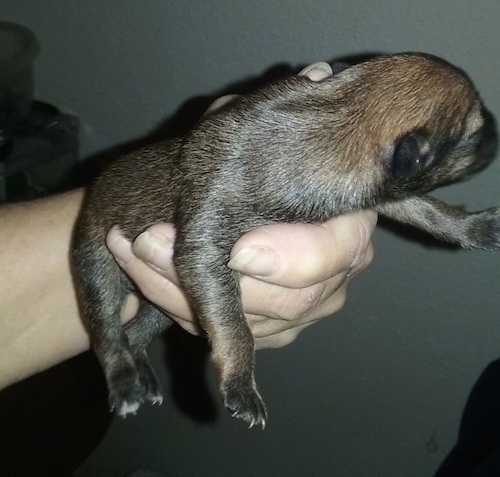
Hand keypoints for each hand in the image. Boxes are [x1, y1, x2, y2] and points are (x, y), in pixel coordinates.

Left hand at [106, 61, 377, 348]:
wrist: (227, 204)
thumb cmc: (248, 164)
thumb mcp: (255, 133)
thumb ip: (273, 123)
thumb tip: (314, 80)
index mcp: (346, 220)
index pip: (334, 252)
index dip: (286, 258)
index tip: (235, 249)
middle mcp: (339, 269)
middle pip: (292, 302)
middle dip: (215, 281)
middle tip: (148, 243)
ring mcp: (311, 304)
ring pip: (256, 326)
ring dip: (183, 295)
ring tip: (132, 252)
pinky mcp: (281, 328)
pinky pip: (236, 337)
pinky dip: (186, 312)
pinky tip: (147, 277)